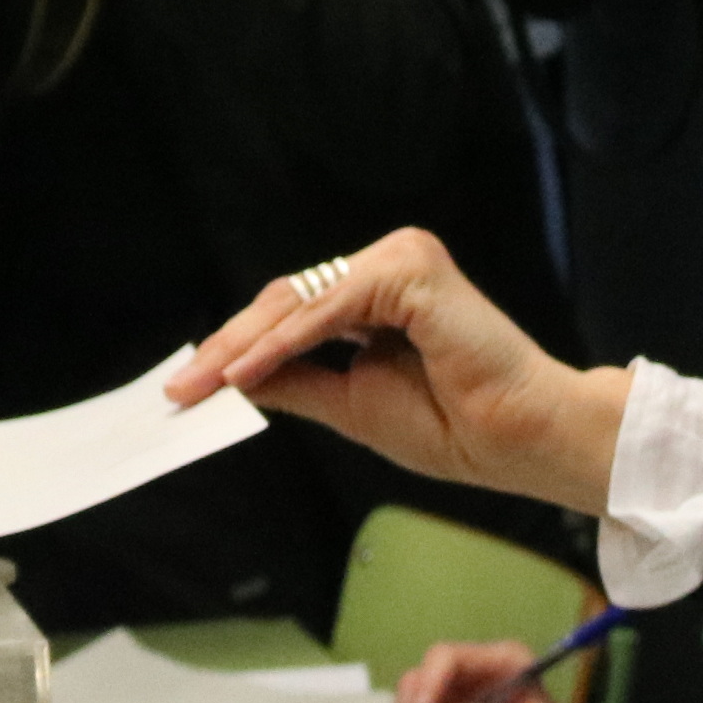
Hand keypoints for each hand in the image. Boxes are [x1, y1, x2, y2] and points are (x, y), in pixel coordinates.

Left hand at [169, 226, 623, 511]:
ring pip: (300, 300)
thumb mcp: (351, 404)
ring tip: (202, 384)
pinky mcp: (412, 269)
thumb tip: (233, 380)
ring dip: (244, 344)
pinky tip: (243, 372)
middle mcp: (389, 267)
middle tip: (181, 387)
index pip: (291, 314)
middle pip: (287, 301)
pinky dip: (284, 340)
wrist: (520, 442)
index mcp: (379, 296)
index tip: (189, 388)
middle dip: (227, 346)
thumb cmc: (456, 427)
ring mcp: (401, 260)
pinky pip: (330, 307)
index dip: (236, 349)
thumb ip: (296, 382)